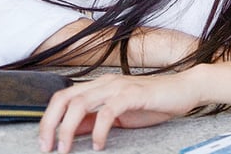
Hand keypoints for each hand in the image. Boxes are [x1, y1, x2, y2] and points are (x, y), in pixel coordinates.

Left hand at [38, 72, 199, 152]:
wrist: (185, 89)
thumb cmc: (155, 101)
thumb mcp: (120, 113)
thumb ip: (96, 118)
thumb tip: (73, 132)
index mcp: (100, 86)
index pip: (63, 97)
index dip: (48, 119)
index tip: (45, 141)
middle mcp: (106, 83)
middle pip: (64, 98)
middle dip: (50, 124)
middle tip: (48, 147)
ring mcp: (119, 87)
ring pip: (79, 104)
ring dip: (67, 129)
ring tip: (67, 148)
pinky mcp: (133, 95)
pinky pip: (107, 112)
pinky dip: (98, 130)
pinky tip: (99, 144)